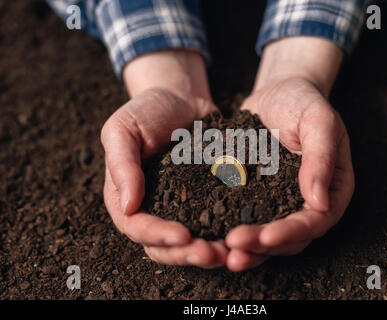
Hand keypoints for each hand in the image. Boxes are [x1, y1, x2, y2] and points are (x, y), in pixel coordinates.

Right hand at [101, 50, 227, 267]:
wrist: (181, 99)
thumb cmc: (147, 110)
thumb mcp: (123, 129)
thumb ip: (121, 165)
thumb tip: (127, 206)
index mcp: (127, 197)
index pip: (137, 227)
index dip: (158, 236)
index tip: (183, 236)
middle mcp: (152, 209)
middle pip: (164, 246)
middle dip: (187, 254)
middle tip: (212, 254)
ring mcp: (180, 208)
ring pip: (190, 243)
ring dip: (208, 253)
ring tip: (231, 253)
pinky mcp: (205, 201)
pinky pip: (214, 224)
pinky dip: (226, 234)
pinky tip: (244, 236)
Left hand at [225, 38, 354, 270]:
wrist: (277, 93)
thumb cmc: (303, 102)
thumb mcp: (318, 121)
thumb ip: (321, 158)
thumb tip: (320, 203)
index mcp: (332, 190)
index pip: (314, 222)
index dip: (290, 233)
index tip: (264, 237)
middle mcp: (307, 203)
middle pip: (288, 238)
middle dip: (261, 246)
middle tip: (233, 248)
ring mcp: (281, 203)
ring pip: (266, 235)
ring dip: (245, 247)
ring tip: (219, 252)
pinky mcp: (257, 197)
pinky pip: (245, 217)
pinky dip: (229, 228)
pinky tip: (208, 233)